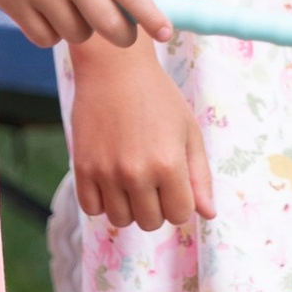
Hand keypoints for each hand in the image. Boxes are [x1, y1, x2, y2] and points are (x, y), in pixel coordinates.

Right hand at [0, 0, 171, 51]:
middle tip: (122, 34)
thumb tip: (129, 8)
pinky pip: (46, 39)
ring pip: (77, 34)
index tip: (167, 34)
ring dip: (78, 27)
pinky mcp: (16, 6)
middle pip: (108, 24)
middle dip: (121, 36)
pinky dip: (49, 32)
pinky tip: (41, 9)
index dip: (151, 16)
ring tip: (64, 1)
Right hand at [68, 40, 216, 231]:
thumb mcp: (189, 132)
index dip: (181, 202)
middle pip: (150, 222)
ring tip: (132, 180)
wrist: (115, 69)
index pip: (180, 215)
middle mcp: (136, 172)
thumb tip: (208, 214)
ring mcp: (106, 171)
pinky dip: (102, 202)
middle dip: (157, 207)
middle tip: (154, 179)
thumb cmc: (158, 98)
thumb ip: (200, 177)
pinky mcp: (82, 167)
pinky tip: (111, 181)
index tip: (175, 183)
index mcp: (168, 164)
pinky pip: (91, 208)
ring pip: (120, 220)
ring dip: (130, 207)